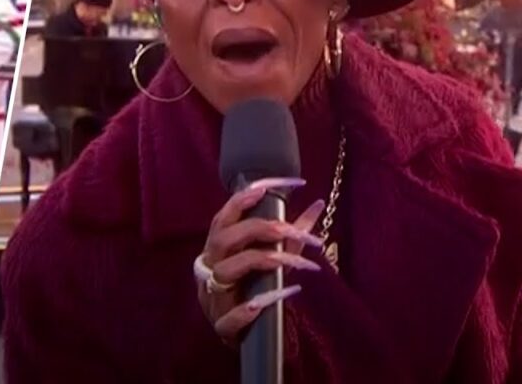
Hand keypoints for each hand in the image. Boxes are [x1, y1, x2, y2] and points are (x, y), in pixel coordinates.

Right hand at [196, 184, 325, 343]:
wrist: (251, 338)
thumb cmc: (259, 291)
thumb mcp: (277, 259)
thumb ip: (292, 235)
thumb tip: (317, 203)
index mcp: (218, 251)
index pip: (222, 219)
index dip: (239, 203)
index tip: (264, 190)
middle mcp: (210, 269)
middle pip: (221, 240)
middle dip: (256, 229)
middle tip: (290, 230)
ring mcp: (212, 298)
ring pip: (224, 272)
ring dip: (260, 261)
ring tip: (292, 263)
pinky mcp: (221, 327)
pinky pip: (229, 317)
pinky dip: (247, 309)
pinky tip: (269, 301)